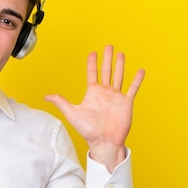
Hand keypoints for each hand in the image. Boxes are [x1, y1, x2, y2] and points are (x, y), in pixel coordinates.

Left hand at [45, 45, 144, 171]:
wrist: (104, 141)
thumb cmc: (88, 130)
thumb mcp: (72, 114)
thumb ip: (61, 102)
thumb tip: (46, 96)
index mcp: (93, 93)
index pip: (92, 73)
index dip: (92, 63)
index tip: (92, 52)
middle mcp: (105, 92)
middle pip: (106, 70)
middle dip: (107, 58)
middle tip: (108, 46)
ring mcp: (116, 96)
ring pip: (119, 76)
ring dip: (120, 64)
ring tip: (121, 53)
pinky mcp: (126, 102)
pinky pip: (133, 88)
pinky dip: (137, 79)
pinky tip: (140, 70)